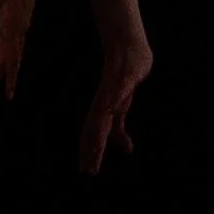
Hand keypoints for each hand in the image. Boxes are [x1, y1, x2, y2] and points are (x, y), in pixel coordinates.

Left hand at [0, 0, 48, 101]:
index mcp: (12, 27)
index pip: (8, 59)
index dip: (5, 78)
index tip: (6, 95)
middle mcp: (18, 31)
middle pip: (6, 61)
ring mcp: (19, 27)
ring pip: (7, 54)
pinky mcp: (18, 21)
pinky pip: (8, 44)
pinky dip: (0, 55)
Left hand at [78, 37, 151, 174]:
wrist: (127, 42)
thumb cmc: (124, 74)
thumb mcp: (123, 106)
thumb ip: (120, 127)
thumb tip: (126, 149)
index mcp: (104, 108)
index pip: (93, 133)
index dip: (89, 151)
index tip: (86, 170)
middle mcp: (104, 99)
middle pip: (95, 127)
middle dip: (92, 149)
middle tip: (88, 170)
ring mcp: (113, 86)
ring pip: (104, 112)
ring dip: (101, 130)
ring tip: (98, 147)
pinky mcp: (123, 74)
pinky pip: (119, 88)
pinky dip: (115, 100)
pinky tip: (112, 108)